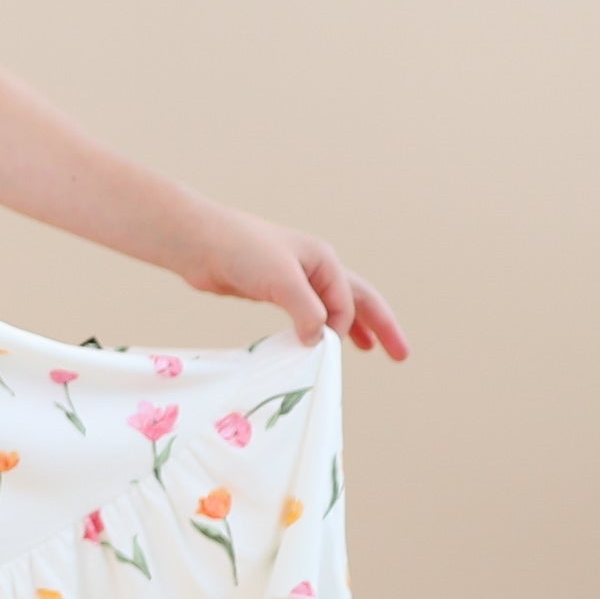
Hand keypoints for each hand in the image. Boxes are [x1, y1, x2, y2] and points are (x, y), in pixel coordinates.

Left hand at [180, 207, 409, 359]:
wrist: (199, 244)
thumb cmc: (242, 251)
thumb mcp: (283, 281)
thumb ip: (308, 311)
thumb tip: (320, 340)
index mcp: (323, 260)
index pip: (348, 302)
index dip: (341, 328)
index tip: (324, 346)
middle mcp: (314, 268)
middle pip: (357, 300)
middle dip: (379, 326)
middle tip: (400, 355)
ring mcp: (293, 279)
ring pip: (332, 307)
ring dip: (351, 327)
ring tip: (368, 349)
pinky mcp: (272, 290)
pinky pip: (304, 314)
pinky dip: (316, 328)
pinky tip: (314, 342)